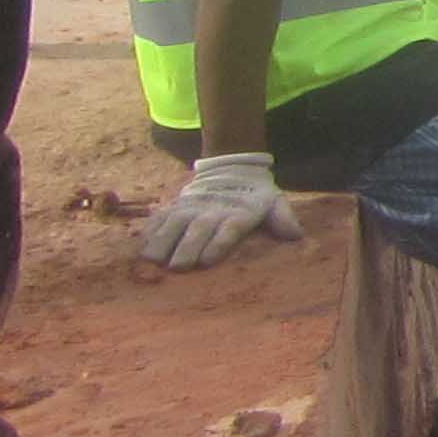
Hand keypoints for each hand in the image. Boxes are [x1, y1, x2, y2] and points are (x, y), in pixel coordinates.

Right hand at [136, 152, 303, 269]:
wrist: (232, 169)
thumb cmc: (255, 197)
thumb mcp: (274, 203)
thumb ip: (283, 219)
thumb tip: (296, 235)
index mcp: (238, 213)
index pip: (228, 229)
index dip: (218, 244)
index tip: (207, 261)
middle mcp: (212, 210)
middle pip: (198, 229)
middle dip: (188, 248)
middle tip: (178, 267)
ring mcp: (190, 207)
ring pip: (173, 223)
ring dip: (163, 241)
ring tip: (152, 260)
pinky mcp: (174, 206)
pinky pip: (159, 218)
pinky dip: (149, 231)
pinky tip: (141, 247)